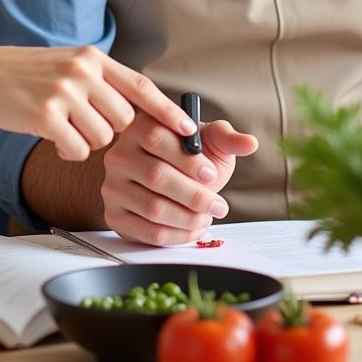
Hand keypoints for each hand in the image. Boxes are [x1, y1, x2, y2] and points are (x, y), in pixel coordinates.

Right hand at [0, 46, 193, 161]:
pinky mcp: (45, 116)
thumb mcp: (68, 64)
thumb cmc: (27, 73)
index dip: (168, 111)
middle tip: (85, 125)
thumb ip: (100, 80)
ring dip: (86, 142)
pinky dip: (68, 151)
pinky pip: (77, 150)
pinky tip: (52, 138)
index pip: (141, 85)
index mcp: (92, 57)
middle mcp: (82, 71)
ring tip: (64, 127)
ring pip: (102, 138)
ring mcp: (63, 93)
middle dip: (110, 131)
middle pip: (124, 120)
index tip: (189, 131)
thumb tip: (138, 111)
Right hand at [100, 112, 258, 245]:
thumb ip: (227, 139)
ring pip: (154, 207)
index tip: (211, 173)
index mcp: (138, 126)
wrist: (170, 181)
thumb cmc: (189, 157)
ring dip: (189, 218)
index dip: (187, 159)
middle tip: (219, 205)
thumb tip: (249, 143)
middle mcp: (119, 155)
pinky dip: (178, 236)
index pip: (156, 137)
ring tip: (208, 216)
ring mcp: (112, 186)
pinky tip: (194, 228)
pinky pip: (148, 231)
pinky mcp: (114, 215)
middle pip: (157, 176)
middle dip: (195, 195)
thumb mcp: (209, 141)